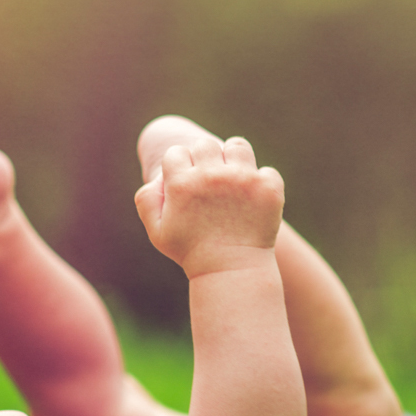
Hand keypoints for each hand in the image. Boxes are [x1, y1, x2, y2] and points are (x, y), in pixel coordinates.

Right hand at [134, 136, 283, 278]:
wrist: (230, 271)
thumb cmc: (191, 251)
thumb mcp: (157, 231)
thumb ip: (147, 200)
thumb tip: (159, 177)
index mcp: (182, 184)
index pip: (176, 152)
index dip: (179, 166)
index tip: (185, 182)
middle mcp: (212, 176)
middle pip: (205, 144)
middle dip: (204, 159)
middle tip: (209, 181)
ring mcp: (243, 180)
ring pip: (237, 146)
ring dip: (234, 160)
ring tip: (233, 180)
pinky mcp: (268, 188)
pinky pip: (265, 170)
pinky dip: (261, 183)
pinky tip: (253, 199)